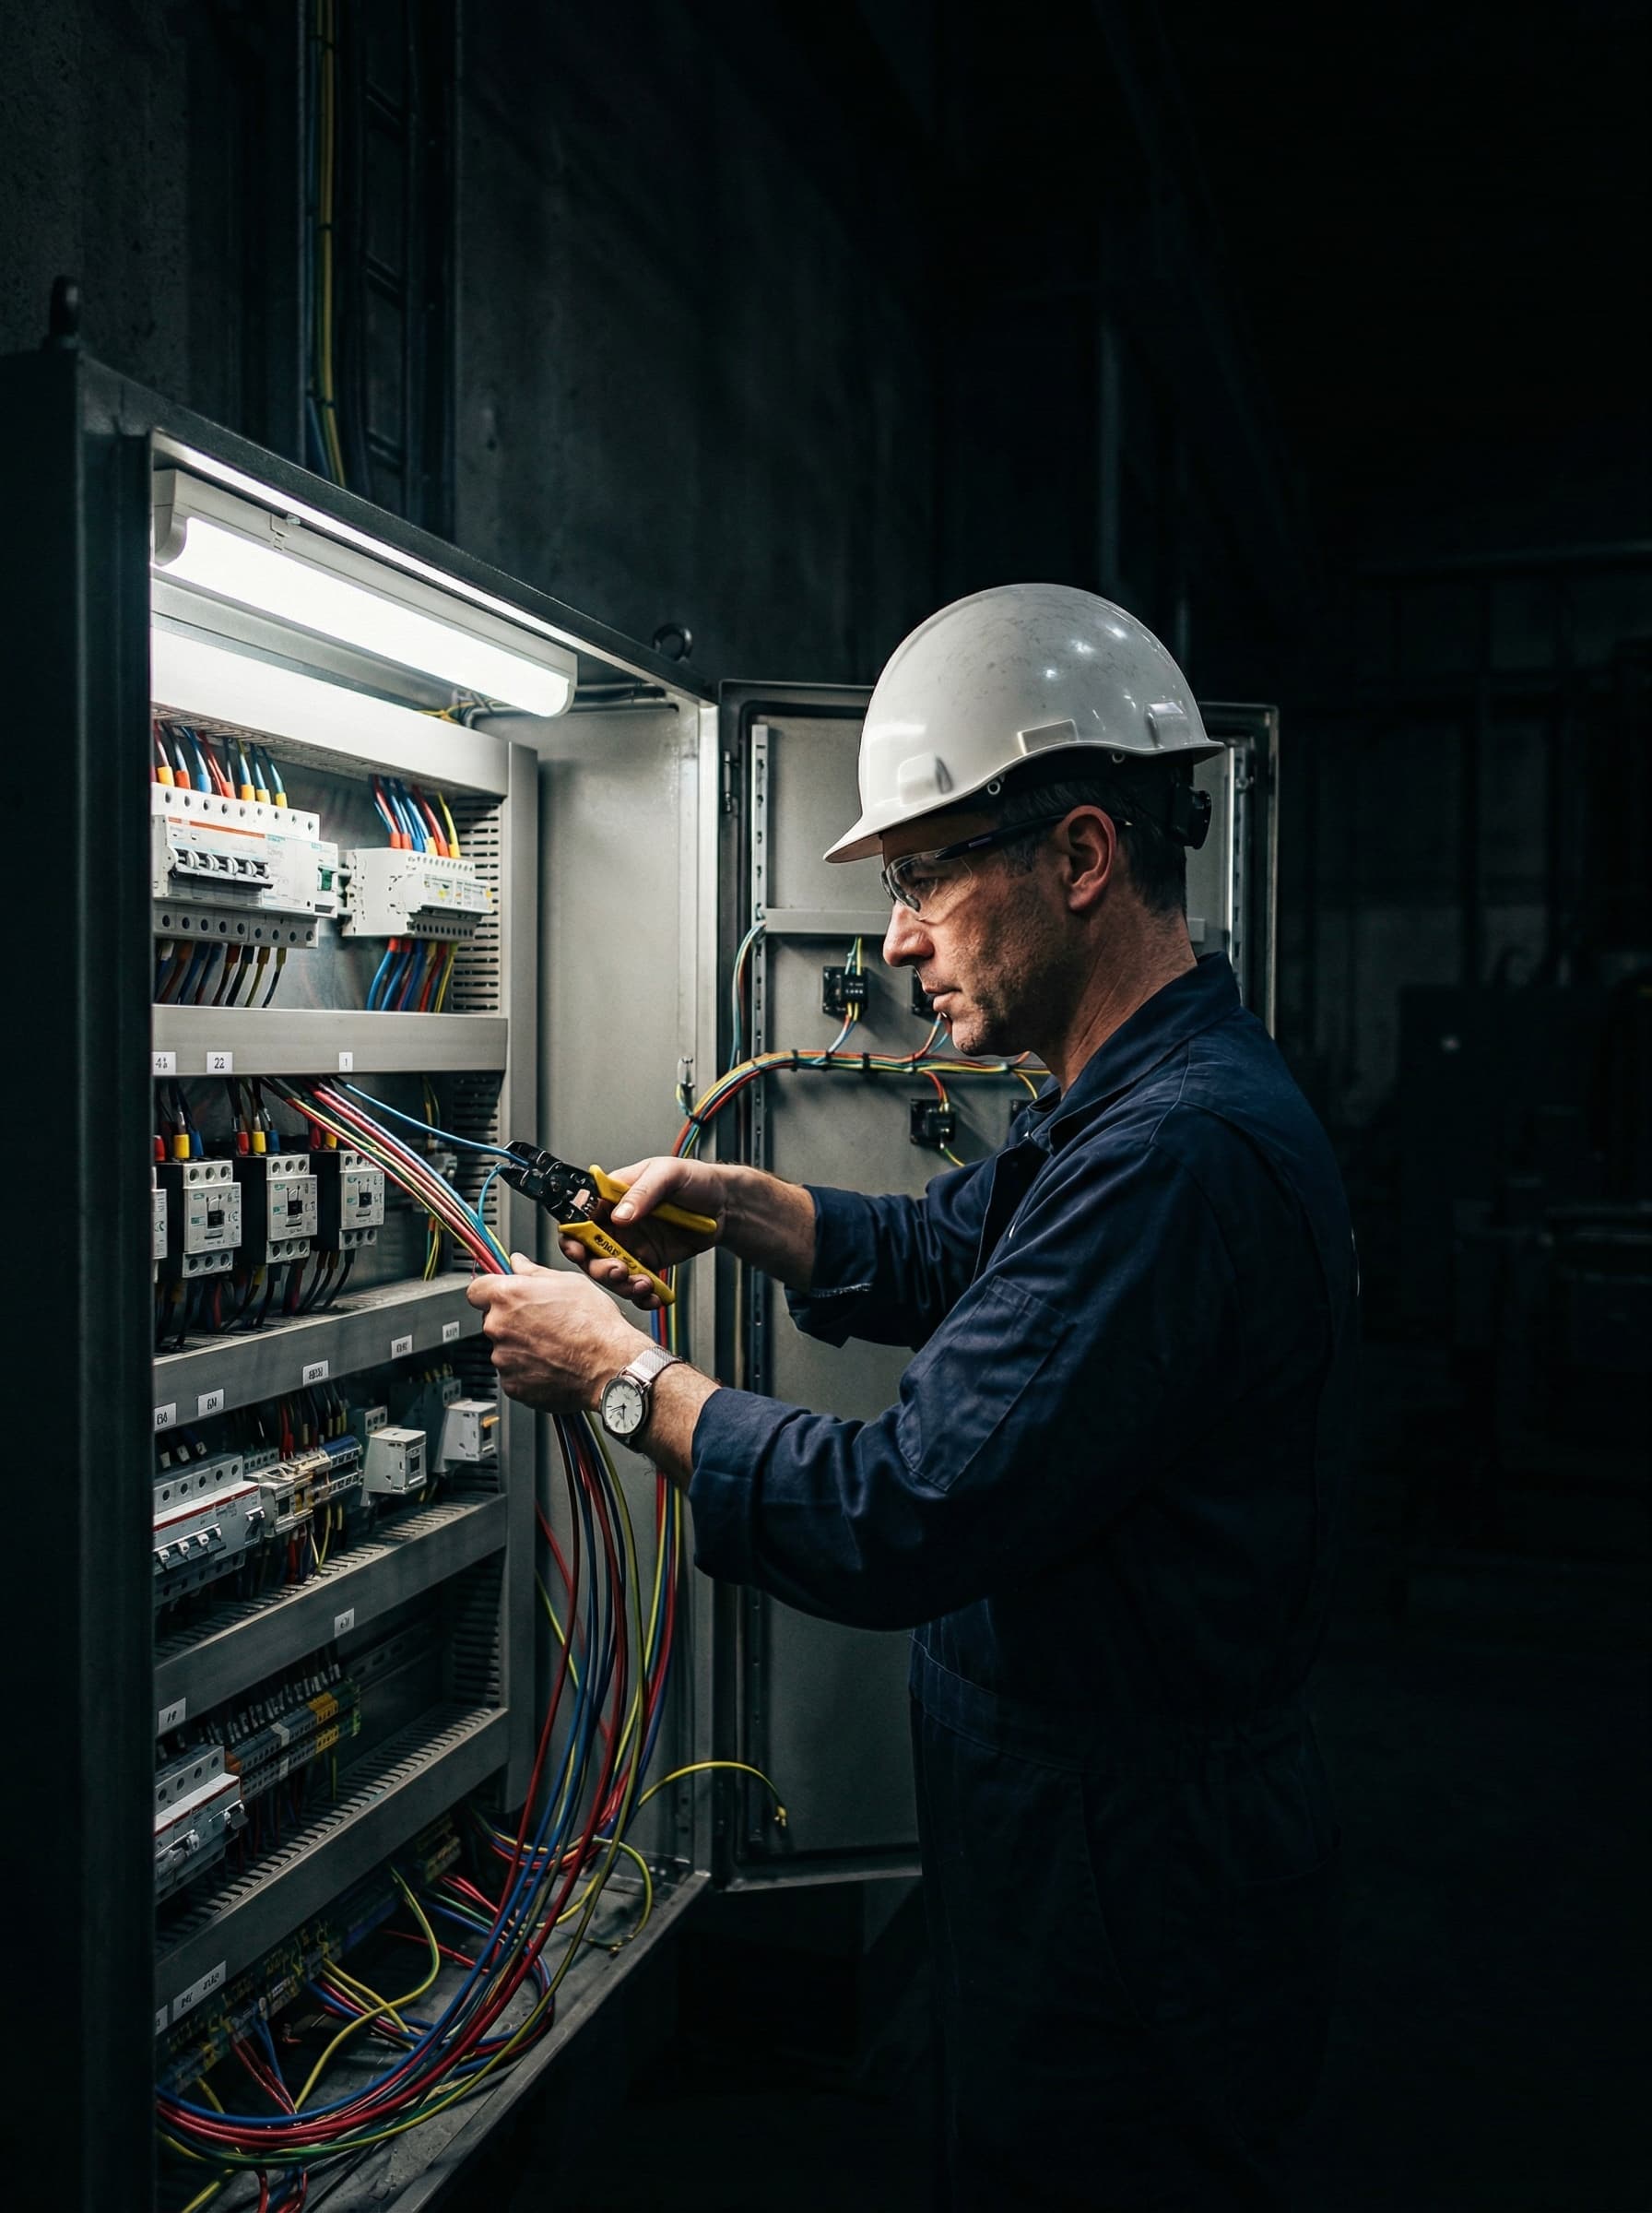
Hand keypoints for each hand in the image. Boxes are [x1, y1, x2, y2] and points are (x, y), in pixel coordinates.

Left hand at [466, 1252, 651, 1411]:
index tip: (500, 1296)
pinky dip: (527, 1370)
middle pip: (492, 1320)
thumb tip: (518, 1263)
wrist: (610, 1366)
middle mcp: (499, 1327)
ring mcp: (503, 1358)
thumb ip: (534, 1272)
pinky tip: (551, 1363)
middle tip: (542, 1322)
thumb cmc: (595, 1324)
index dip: (490, 1292)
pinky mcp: (512, 1384)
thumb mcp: (569, 1283)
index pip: (476, 1290)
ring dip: (520, 1346)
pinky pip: (513, 1373)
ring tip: (552, 1345)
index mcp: (508, 1296)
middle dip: (511, 1320)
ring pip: (503, 1348)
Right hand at [559, 1155, 728, 1308]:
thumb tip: (619, 1215)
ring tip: (642, 1284)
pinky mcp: (648, 1263)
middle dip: (598, 1267)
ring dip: (621, 1284)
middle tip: (618, 1271)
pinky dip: (641, 1295)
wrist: (726, 1205)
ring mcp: (631, 1245)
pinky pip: (636, 1283)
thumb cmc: (696, 1180)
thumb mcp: (668, 1174)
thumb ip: (642, 1192)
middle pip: (589, 1251)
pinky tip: (652, 1295)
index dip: (572, 1235)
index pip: (580, 1216)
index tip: (578, 1250)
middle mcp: (617, 1223)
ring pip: (610, 1273)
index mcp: (613, 1196)